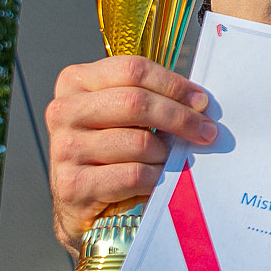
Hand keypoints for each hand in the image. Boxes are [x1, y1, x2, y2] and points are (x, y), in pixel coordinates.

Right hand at [45, 55, 215, 259]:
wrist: (78, 200)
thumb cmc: (110, 150)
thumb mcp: (122, 114)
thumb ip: (150, 99)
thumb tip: (200, 103)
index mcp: (75, 82)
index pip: (133, 70)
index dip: (174, 84)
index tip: (201, 101)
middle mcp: (63, 111)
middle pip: (136, 102)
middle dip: (180, 118)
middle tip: (207, 131)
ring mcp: (64, 148)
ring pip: (139, 142)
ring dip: (166, 153)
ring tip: (169, 160)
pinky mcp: (72, 184)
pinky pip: (134, 175)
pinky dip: (155, 177)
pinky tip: (156, 178)